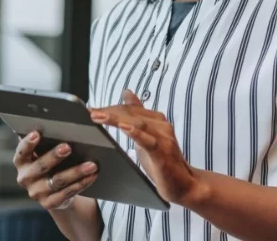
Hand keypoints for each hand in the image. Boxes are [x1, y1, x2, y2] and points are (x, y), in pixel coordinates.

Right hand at [13, 131, 98, 209]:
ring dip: (76, 172)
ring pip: (58, 180)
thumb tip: (61, 121)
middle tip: (68, 147)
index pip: (22, 151)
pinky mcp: (49, 203)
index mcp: (21, 161)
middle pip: (40, 166)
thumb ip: (47, 139)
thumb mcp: (44, 152)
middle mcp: (25, 177)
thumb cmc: (49, 162)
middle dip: (54, 156)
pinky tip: (92, 176)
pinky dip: (82, 183)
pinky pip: (67, 193)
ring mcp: (36, 192)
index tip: (36, 133)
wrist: (53, 191)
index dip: (28, 143)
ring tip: (91, 164)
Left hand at [91, 90, 196, 204]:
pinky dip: (136, 133)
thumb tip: (126, 92)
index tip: (91, 109)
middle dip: (109, 112)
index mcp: (156, 119)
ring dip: (117, 119)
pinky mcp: (163, 153)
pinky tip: (123, 128)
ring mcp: (164, 138)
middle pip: (132, 114)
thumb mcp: (146, 136)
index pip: (129, 109)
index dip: (110, 108)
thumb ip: (137, 116)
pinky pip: (148, 141)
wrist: (185, 185)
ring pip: (138, 123)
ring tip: (100, 117)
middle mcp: (161, 125)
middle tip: (91, 112)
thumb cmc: (163, 161)